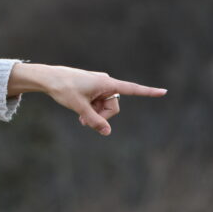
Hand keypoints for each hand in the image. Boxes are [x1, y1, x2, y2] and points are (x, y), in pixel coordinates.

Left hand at [7, 62, 166, 135]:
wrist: (48, 78)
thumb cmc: (63, 89)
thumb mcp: (79, 107)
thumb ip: (94, 120)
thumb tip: (107, 132)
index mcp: (106, 83)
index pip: (132, 89)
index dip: (148, 92)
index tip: (164, 91)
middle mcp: (106, 82)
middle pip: (114, 106)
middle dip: (102, 117)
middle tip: (85, 122)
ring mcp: (99, 85)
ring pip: (105, 106)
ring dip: (95, 114)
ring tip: (80, 118)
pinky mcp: (93, 88)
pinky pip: (98, 103)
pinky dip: (92, 109)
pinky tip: (80, 113)